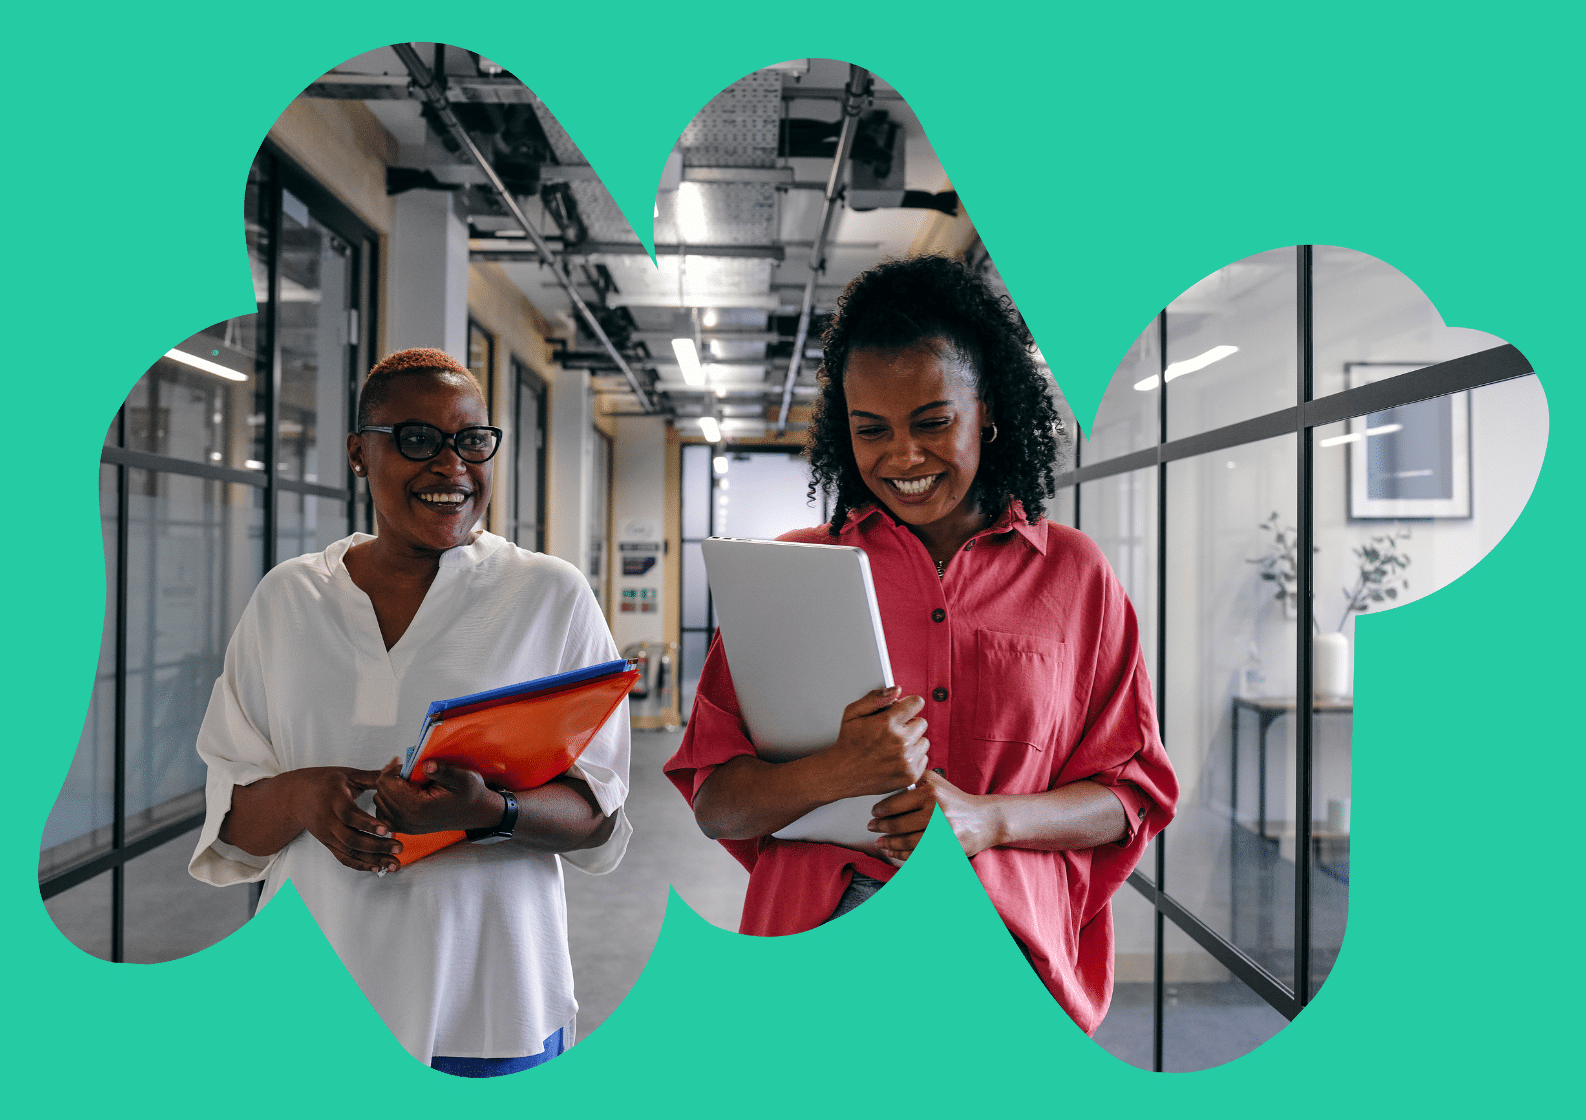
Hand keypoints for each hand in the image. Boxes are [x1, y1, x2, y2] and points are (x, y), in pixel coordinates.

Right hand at [283, 766, 401, 873]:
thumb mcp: (348, 775)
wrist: (296, 797)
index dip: (368, 824)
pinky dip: (361, 865)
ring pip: (349, 851)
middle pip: (351, 838)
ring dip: (373, 860)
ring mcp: (326, 835)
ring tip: (395, 864)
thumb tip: (398, 764)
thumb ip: (375, 775)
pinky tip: (379, 867)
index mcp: (333, 799)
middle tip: (399, 847)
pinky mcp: (328, 844)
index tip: (387, 829)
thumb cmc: (326, 782)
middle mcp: (327, 820)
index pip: (349, 814)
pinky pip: (344, 858)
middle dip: (376, 846)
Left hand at [373, 757, 504, 835]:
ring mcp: (405, 827)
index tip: (405, 763)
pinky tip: (401, 794)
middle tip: (404, 768)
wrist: (477, 812)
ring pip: (379, 802)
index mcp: (417, 807)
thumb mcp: (463, 777)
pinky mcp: (406, 828)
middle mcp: (407, 820)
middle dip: (389, 778)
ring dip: (388, 789)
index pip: (385, 783)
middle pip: (379, 792)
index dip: (393, 769)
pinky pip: (384, 814)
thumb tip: (427, 765)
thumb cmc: (470, 793)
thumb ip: (443, 771)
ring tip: (404, 781)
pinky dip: (388, 802)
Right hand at [819, 686, 930, 799]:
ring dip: (912, 742)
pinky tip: (897, 758)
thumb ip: (875, 698)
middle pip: (921, 722)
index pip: (916, 703)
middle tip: (892, 732)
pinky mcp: (911, 775)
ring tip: (893, 746)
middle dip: (908, 724)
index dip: (908, 705)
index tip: (901, 711)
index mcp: (887, 724)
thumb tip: (896, 690)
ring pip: (924, 741)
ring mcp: (907, 761)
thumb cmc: (848, 744)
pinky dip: (913, 758)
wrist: (843, 774)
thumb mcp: (852, 713)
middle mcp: (900, 742)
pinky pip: (924, 758)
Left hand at [867, 770, 1002, 860]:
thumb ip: (914, 778)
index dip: (880, 811)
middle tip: (871, 827)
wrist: (985, 820)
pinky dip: (903, 856)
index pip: (895, 803)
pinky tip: (894, 853)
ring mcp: (942, 833)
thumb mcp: (937, 782)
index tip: (874, 813)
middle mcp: (936, 812)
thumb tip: (887, 783)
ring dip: (889, 844)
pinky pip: (918, 855)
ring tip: (880, 843)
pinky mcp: (946, 850)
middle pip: (898, 825)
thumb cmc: (956, 800)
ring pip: (906, 842)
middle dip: (880, 828)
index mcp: (931, 793)